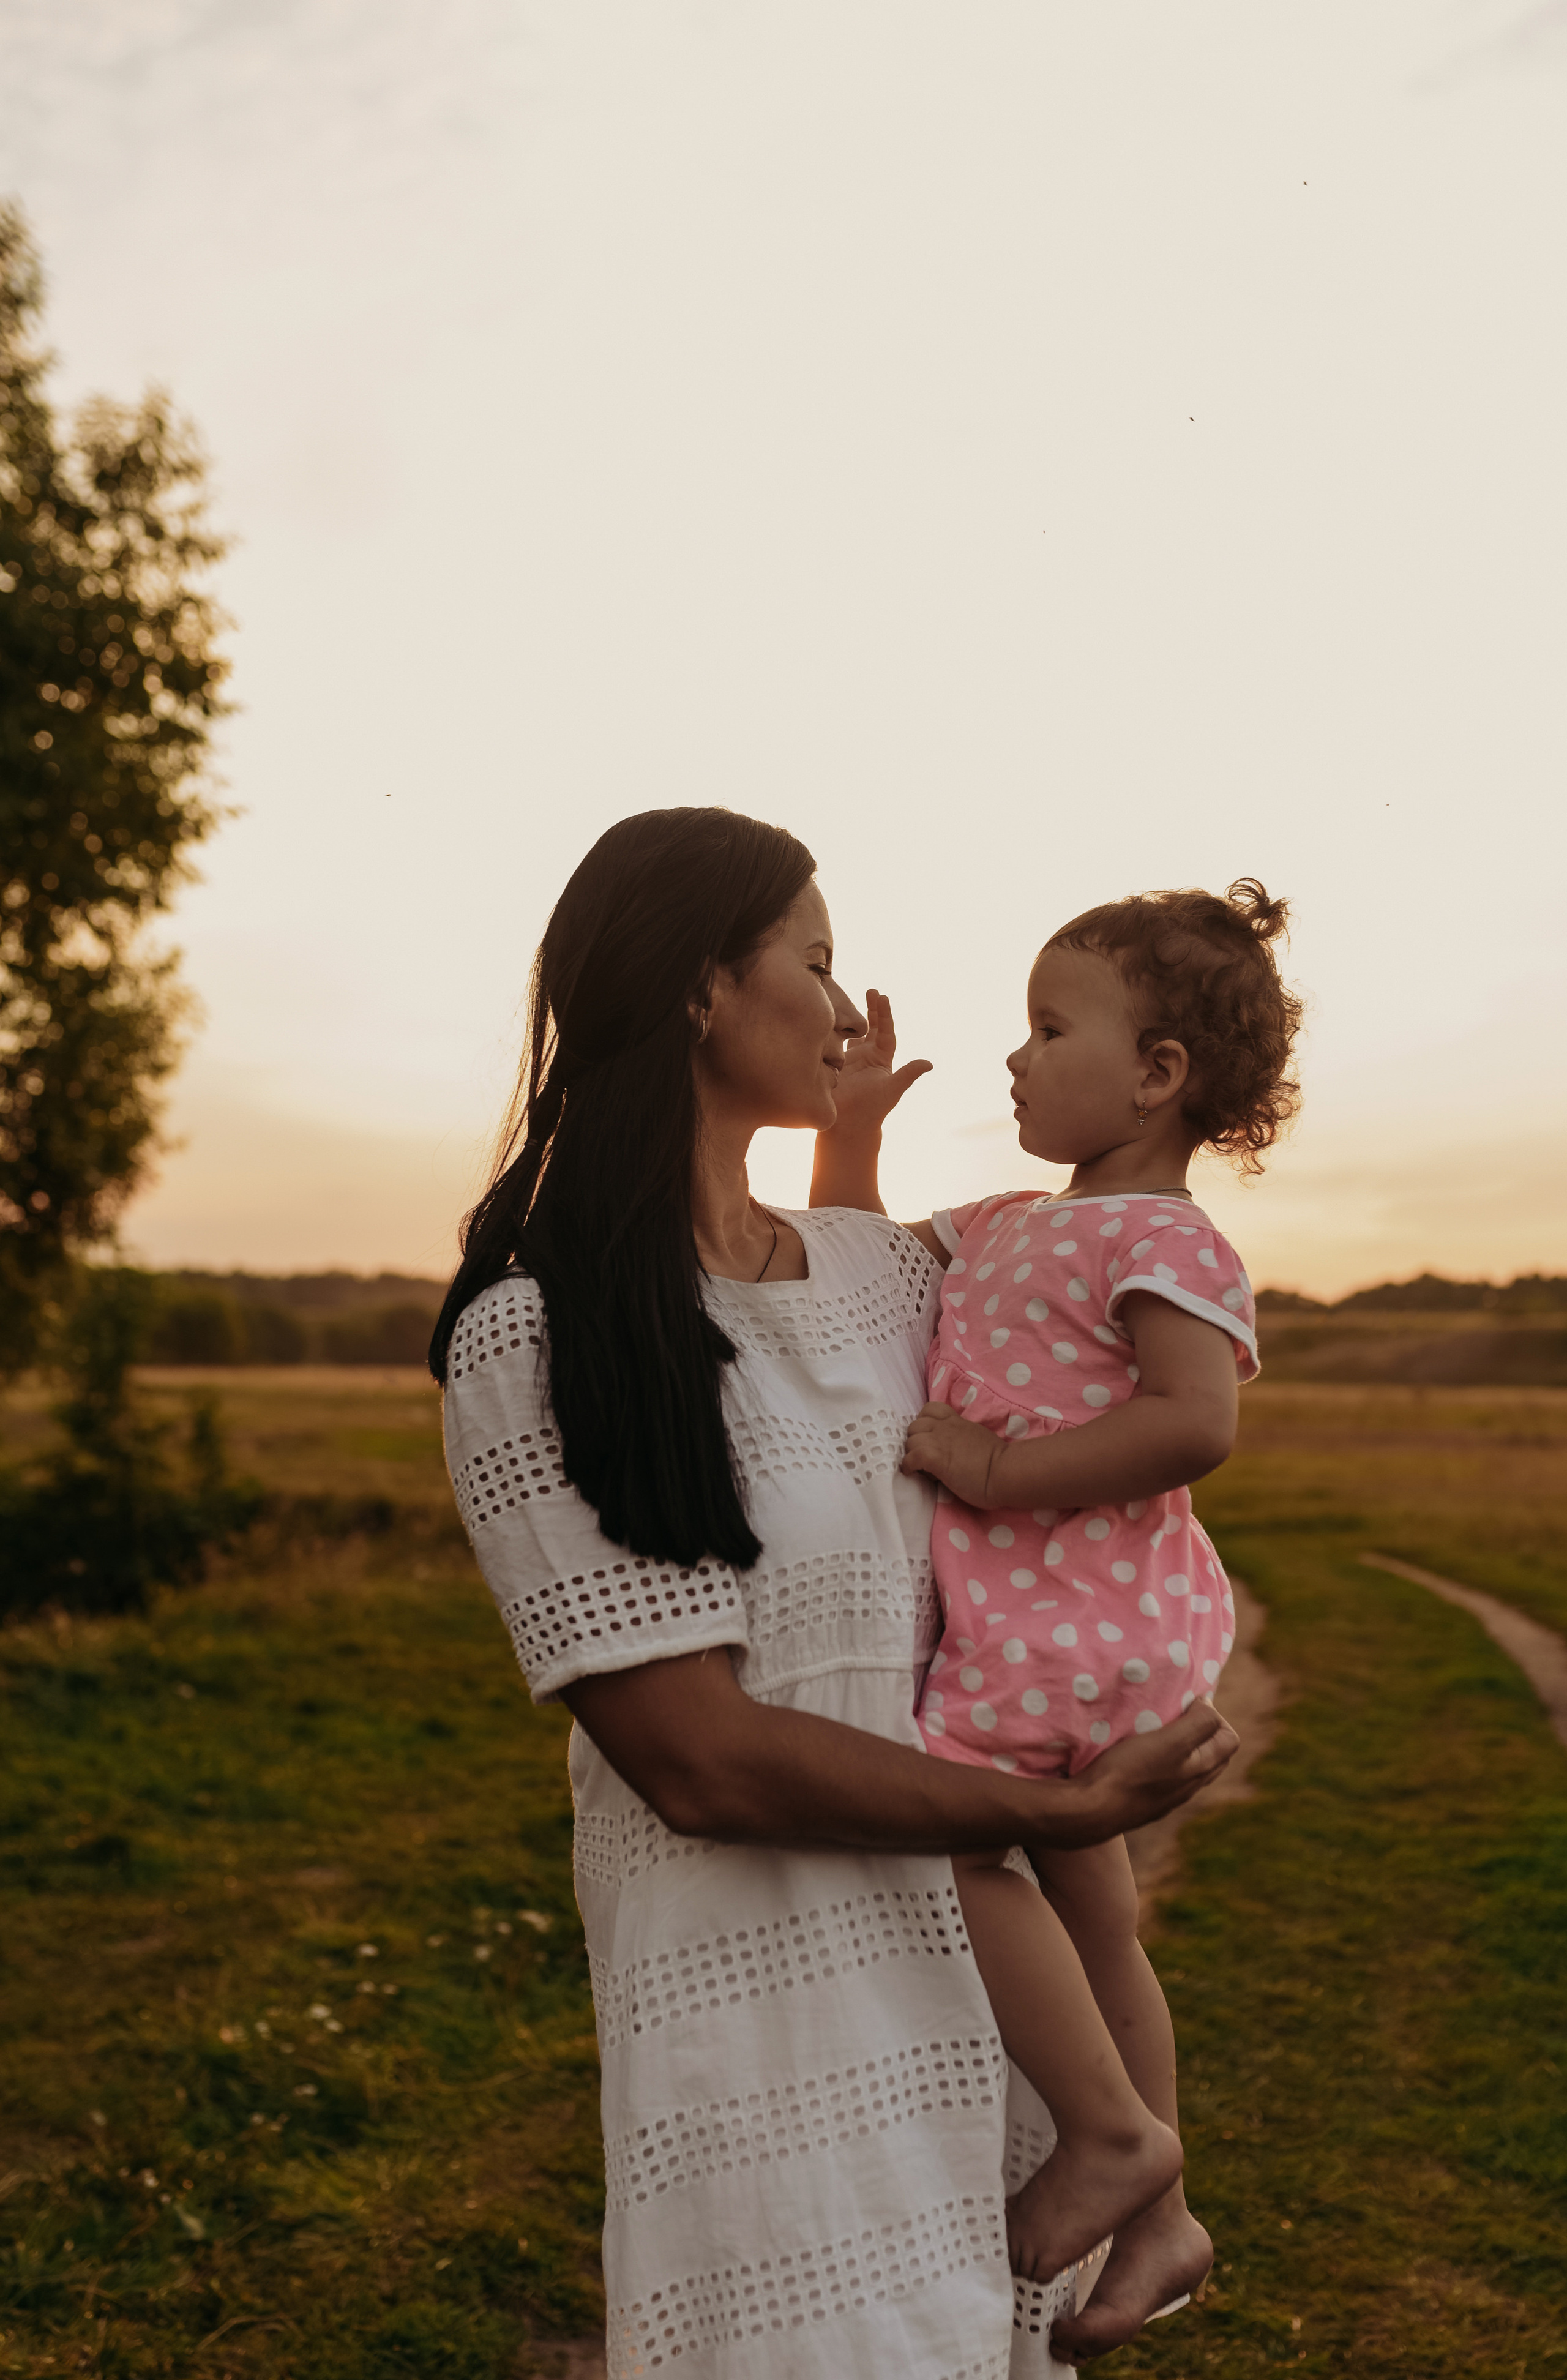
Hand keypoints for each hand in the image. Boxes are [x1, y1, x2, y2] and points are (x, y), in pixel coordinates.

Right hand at [825, 989, 931, 1140]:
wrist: (849, 1125)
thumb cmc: (872, 1109)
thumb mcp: (893, 1090)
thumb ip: (909, 1074)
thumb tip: (930, 1063)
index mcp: (882, 1060)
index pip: (885, 1032)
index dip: (885, 1015)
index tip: (883, 997)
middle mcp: (867, 1057)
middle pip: (872, 1028)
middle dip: (872, 1009)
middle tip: (872, 990)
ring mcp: (850, 1060)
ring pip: (853, 1033)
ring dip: (853, 1017)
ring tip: (850, 998)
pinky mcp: (833, 1064)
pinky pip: (834, 1043)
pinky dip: (833, 1031)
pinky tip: (829, 1017)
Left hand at [900, 1400, 1002, 1505]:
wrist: (1006, 1472)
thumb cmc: (998, 1462)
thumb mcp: (978, 1439)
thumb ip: (962, 1438)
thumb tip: (951, 1450)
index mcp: (957, 1422)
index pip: (930, 1409)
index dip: (924, 1423)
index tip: (927, 1438)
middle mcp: (946, 1427)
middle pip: (915, 1425)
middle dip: (915, 1440)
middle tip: (923, 1456)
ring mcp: (940, 1441)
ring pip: (910, 1440)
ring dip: (911, 1453)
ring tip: (921, 1467)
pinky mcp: (936, 1458)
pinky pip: (911, 1457)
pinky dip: (908, 1466)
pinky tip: (914, 1474)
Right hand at [1066, 1701, 1239, 1838]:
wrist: (1091, 1810)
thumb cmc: (1131, 1770)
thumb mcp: (1171, 1740)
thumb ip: (1199, 1723)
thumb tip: (1209, 1706)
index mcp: (1201, 1769)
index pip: (1230, 1739)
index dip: (1215, 1716)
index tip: (1188, 1705)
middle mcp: (1190, 1787)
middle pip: (1213, 1754)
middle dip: (1202, 1730)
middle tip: (1176, 1713)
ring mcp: (1168, 1798)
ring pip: (1189, 1767)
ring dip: (1181, 1746)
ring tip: (1157, 1730)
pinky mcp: (1146, 1802)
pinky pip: (1166, 1777)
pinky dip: (1162, 1761)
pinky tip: (1139, 1753)